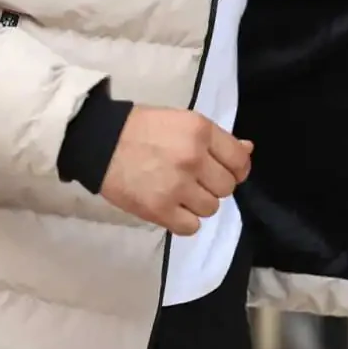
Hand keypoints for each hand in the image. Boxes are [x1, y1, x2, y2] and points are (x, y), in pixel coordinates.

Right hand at [100, 106, 252, 235]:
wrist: (99, 142)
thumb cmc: (140, 127)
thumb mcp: (181, 121)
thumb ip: (215, 138)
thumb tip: (248, 150)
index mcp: (200, 131)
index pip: (239, 160)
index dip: (236, 169)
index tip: (223, 172)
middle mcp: (193, 158)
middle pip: (226, 187)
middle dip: (213, 185)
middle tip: (193, 180)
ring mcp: (177, 186)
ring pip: (211, 209)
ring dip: (197, 204)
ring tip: (178, 193)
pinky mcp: (160, 210)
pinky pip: (190, 227)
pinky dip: (184, 221)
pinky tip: (171, 207)